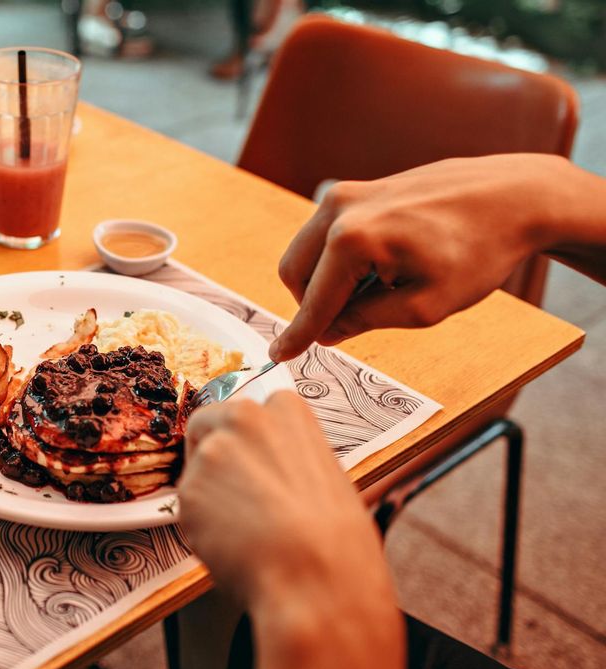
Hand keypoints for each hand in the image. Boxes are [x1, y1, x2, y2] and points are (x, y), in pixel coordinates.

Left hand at [179, 393, 402, 668]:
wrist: (316, 576)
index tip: (246, 458)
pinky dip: (201, 529)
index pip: (243, 409)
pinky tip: (232, 546)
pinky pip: (187, 510)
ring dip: (209, 497)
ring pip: (196, 472)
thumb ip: (287, 457)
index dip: (241, 438)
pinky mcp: (187, 490)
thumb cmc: (336, 538)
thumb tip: (269, 469)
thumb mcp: (326, 475)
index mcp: (285, 409)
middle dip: (209, 452)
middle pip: (205, 425)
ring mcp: (211, 452)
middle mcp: (243, 418)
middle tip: (232, 493)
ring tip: (245, 532)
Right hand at [269, 154, 571, 362]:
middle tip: (359, 320)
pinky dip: (340, 260)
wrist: (513, 195)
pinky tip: (386, 265)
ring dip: (328, 280)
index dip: (298, 335)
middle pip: (294, 273)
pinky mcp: (355, 188)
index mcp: (353, 240)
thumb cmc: (478, 250)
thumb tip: (327, 331)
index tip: (278, 357)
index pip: (314, 301)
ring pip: (307, 253)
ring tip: (383, 286)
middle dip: (315, 304)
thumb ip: (367, 320)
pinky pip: (326, 235)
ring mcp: (344, 193)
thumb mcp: (426, 306)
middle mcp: (338, 209)